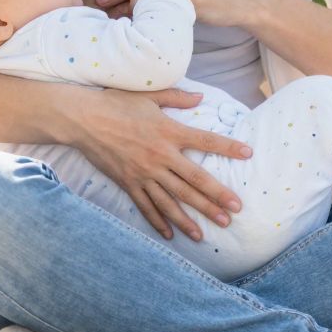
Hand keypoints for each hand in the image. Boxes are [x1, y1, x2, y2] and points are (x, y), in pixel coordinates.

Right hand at [53, 84, 250, 241]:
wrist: (83, 119)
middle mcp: (160, 156)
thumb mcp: (149, 96)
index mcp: (169, 132)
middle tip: (234, 211)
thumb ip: (177, 98)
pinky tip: (170, 235)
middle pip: (194, 180)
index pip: (206, 141)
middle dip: (216, 198)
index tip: (248, 154)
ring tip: (206, 234)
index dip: (228, 147)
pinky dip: (158, 222)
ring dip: (190, 218)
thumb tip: (201, 98)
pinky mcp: (128, 183)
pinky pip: (146, 207)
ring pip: (172, 200)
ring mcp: (144, 173)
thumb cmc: (116, 103)